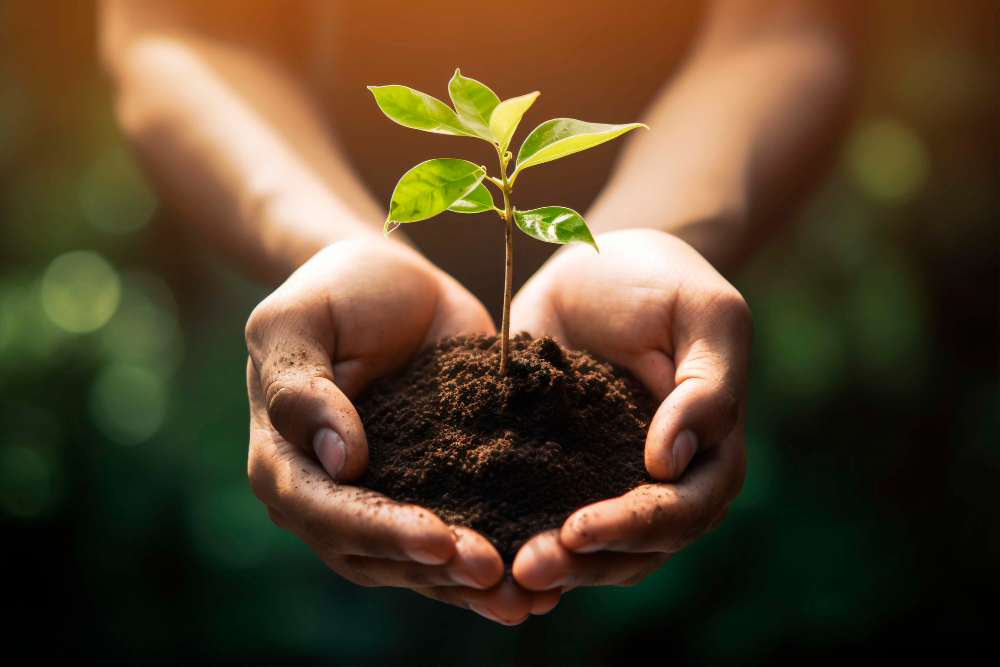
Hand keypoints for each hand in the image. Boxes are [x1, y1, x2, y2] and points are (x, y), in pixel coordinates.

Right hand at [246, 238, 559, 622]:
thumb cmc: (336, 293)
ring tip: (526, 596)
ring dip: (469, 586)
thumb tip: (339, 462)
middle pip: (375, 553)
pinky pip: (459, 538)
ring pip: (419, 563)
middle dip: (435, 568)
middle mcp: (330, 497)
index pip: (325, 511)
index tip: (438, 539)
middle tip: (495, 573)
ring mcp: (385, 500)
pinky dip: (497, 561)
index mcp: (285, 462)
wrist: (394, 284)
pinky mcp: (436, 491)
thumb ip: (301, 387)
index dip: (379, 531)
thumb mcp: (299, 321)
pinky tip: (541, 583)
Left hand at [508, 229, 751, 590]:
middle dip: (584, 564)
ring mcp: (608, 481)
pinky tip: (484, 549)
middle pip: (635, 549)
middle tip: (526, 568)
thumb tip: (672, 463)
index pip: (683, 510)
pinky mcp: (556, 471)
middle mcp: (663, 482)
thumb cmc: (664, 281)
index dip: (636, 528)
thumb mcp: (705, 315)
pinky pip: (543, 516)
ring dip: (553, 566)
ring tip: (504, 572)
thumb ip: (707, 389)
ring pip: (591, 550)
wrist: (600, 264)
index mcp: (711, 454)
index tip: (579, 528)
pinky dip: (521, 537)